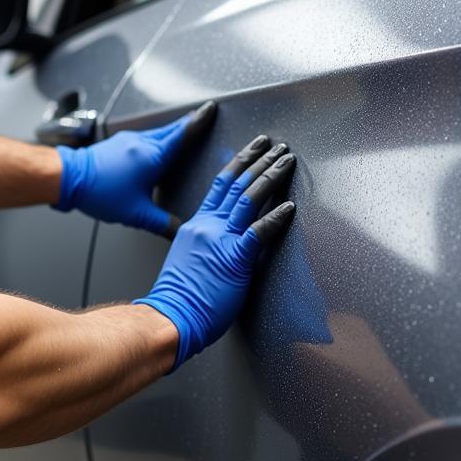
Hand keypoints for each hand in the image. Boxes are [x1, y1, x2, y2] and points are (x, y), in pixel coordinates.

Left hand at [54, 101, 216, 234]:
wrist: (67, 178)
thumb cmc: (98, 192)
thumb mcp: (136, 214)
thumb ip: (162, 224)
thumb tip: (180, 231)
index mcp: (152, 156)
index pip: (183, 134)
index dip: (200, 121)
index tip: (210, 110)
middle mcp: (141, 143)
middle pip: (172, 129)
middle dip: (189, 124)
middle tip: (202, 118)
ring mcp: (128, 140)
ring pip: (157, 132)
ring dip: (171, 132)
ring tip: (181, 135)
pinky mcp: (117, 143)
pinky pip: (144, 137)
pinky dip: (155, 139)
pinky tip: (153, 149)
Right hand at [134, 136, 295, 369]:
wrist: (169, 316)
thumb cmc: (179, 298)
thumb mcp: (189, 260)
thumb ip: (206, 246)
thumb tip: (224, 246)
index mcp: (196, 226)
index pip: (219, 187)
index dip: (238, 165)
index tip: (252, 150)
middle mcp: (207, 226)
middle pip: (236, 185)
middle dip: (259, 160)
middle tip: (275, 144)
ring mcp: (220, 241)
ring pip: (247, 200)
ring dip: (270, 177)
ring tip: (287, 161)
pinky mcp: (234, 259)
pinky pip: (258, 233)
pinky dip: (276, 219)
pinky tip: (290, 207)